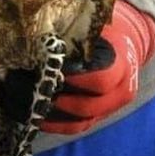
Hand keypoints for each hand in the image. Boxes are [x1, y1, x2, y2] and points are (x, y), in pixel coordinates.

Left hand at [40, 0, 154, 134]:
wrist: (123, 48)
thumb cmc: (104, 33)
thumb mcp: (96, 28)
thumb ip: (77, 31)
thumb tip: (45, 29)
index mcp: (122, 67)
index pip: (101, 80)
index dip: (77, 78)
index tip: (55, 70)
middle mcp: (120, 92)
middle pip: (90, 107)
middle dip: (61, 101)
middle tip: (37, 90)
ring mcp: (109, 109)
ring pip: (81, 122)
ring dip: (54, 117)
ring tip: (31, 105)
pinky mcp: (97, 118)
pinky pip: (76, 128)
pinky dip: (55, 125)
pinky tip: (35, 117)